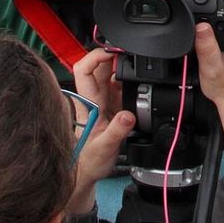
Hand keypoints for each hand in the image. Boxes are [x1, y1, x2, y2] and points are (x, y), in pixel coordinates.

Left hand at [64, 48, 136, 214]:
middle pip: (99, 65)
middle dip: (115, 56)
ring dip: (123, 66)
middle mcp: (94, 97)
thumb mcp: (105, 148)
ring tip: (138, 68)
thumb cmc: (90, 160)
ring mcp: (103, 99)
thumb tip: (127, 115)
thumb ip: (117, 131)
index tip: (114, 52)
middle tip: (133, 56)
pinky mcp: (112, 103)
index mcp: (89, 102)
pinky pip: (119, 83)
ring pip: (110, 72)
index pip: (84, 69)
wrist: (88, 170)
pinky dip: (129, 78)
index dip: (97, 55)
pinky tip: (138, 83)